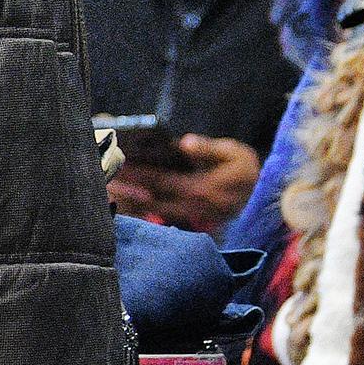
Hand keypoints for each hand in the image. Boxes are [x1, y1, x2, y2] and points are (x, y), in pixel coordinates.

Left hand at [106, 134, 261, 231]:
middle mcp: (194, 207)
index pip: (163, 181)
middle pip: (152, 197)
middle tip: (102, 176)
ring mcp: (190, 216)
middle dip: (127, 187)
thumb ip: (208, 148)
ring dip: (129, 200)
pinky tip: (122, 198)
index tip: (119, 164)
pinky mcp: (188, 221)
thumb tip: (184, 143)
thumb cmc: (243, 168)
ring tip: (106, 188)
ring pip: (152, 210)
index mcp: (203, 189)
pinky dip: (140, 208)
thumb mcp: (233, 153)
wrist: (260, 194)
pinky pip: (158, 215)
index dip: (139, 173)